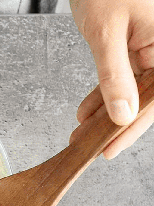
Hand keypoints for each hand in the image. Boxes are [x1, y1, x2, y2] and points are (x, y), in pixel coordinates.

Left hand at [71, 0, 153, 158]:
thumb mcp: (106, 34)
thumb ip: (114, 76)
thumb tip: (121, 114)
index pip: (153, 100)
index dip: (131, 128)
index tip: (110, 149)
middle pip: (142, 100)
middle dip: (113, 125)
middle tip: (90, 147)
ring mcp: (149, 50)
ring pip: (129, 91)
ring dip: (104, 113)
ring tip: (81, 133)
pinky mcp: (133, 48)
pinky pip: (120, 78)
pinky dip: (102, 95)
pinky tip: (85, 112)